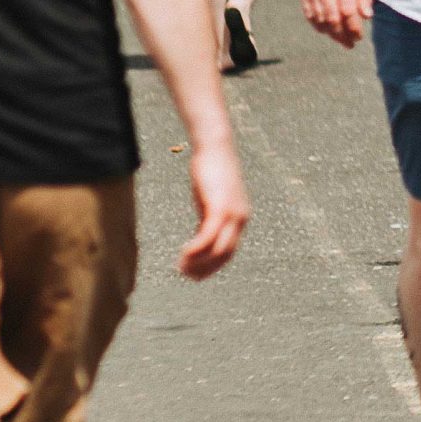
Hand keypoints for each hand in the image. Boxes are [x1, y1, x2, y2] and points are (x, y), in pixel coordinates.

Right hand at [178, 138, 249, 280]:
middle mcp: (240, 219)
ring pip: (218, 250)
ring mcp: (232, 214)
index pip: (229, 252)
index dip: (212, 267)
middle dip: (204, 269)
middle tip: (184, 274)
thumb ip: (209, 217)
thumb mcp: (211, 199)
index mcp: (240, 218)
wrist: (215, 147)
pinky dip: (195, 250)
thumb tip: (202, 235)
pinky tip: (183, 254)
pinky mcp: (220, 208)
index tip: (194, 274)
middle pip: (225, 255)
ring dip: (198, 262)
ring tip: (180, 266)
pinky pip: (208, 237)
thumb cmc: (211, 171)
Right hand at [299, 0, 371, 48]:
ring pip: (320, 21)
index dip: (353, 29)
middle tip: (351, 44)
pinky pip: (309, 15)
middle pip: (332, 21)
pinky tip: (327, 30)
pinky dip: (317, 26)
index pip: (348, 13)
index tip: (359, 37)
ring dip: (330, 34)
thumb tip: (367, 17)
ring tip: (341, 40)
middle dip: (342, 36)